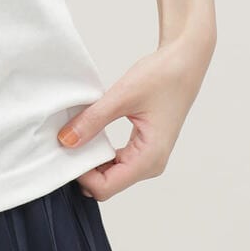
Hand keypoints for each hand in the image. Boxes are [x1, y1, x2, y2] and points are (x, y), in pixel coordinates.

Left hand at [56, 29, 214, 200]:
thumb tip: (66, 141)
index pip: (105, 187)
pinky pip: (116, 161)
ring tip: (75, 134)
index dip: (81, 173)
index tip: (65, 148)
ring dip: (90, 159)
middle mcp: (151, 165)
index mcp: (149, 159)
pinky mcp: (144, 148)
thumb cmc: (162, 77)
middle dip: (83, 168)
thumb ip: (93, 120)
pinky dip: (100, 152)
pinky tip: (89, 132)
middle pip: (106, 184)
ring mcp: (148, 158)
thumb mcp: (122, 96)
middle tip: (65, 140)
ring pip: (110, 174)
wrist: (184, 63)